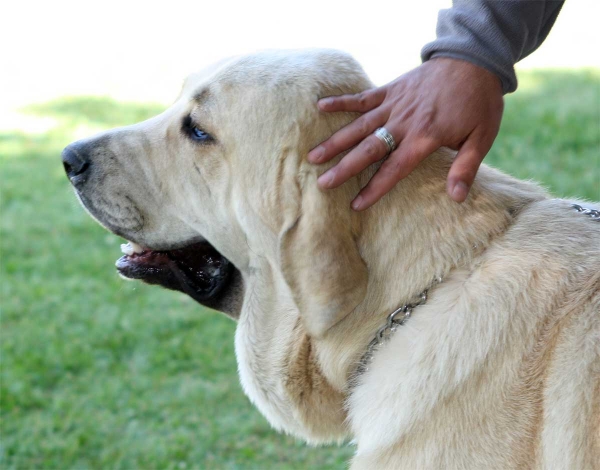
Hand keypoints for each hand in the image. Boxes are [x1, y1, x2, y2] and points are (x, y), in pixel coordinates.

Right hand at [308, 58, 503, 209]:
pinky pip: (362, 97)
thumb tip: (457, 198)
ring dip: (336, 141)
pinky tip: (320, 106)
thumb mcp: (482, 138)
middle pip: (369, 149)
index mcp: (425, 137)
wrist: (474, 60)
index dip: (375, 188)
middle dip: (344, 168)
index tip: (356, 204)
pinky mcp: (390, 89)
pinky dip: (341, 101)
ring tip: (313, 156)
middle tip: (322, 183)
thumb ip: (466, 168)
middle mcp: (404, 122)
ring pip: (359, 126)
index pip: (395, 168)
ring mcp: (394, 104)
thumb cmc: (479, 102)